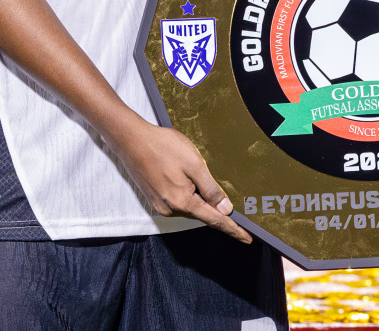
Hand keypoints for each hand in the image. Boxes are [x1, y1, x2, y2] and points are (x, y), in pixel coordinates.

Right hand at [112, 118, 251, 242]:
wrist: (131, 140)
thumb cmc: (163, 147)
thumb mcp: (194, 164)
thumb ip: (211, 188)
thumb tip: (225, 209)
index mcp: (182, 202)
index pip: (214, 220)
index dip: (233, 229)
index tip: (247, 238)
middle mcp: (170, 209)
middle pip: (202, 213)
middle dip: (215, 208)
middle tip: (231, 201)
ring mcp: (160, 205)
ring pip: (190, 206)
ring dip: (199, 197)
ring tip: (196, 175)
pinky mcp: (154, 198)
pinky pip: (178, 201)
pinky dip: (187, 194)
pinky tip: (184, 177)